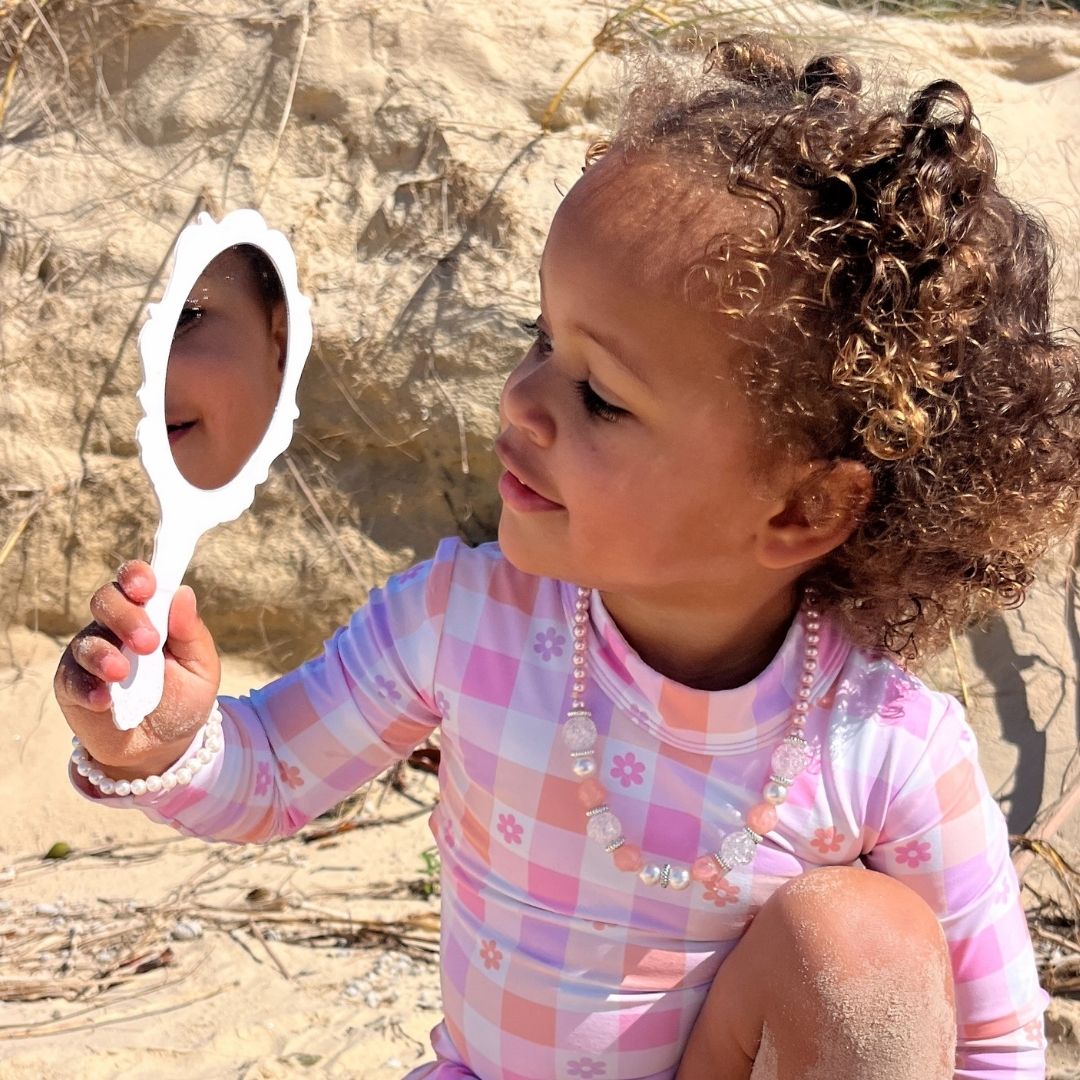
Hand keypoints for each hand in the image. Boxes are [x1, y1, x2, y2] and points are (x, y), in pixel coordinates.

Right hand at [54, 561, 221, 778]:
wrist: (161, 747)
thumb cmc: (183, 699)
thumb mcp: (201, 668)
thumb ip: (192, 633)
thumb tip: (184, 592)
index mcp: (149, 615)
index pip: (136, 582)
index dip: (137, 577)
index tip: (147, 588)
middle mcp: (114, 628)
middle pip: (106, 602)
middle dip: (125, 617)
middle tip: (147, 643)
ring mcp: (90, 656)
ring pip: (87, 641)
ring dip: (103, 655)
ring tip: (121, 673)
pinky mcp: (72, 686)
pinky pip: (72, 679)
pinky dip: (87, 687)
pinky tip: (105, 700)